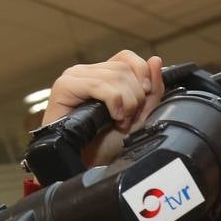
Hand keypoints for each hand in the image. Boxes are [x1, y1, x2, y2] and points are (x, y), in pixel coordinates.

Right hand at [42, 50, 164, 166]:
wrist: (88, 163)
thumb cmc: (109, 143)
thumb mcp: (141, 115)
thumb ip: (152, 90)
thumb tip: (155, 60)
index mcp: (103, 75)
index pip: (126, 58)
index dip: (142, 72)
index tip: (147, 94)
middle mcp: (87, 72)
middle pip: (123, 68)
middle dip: (135, 96)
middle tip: (129, 118)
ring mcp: (74, 77)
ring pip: (114, 76)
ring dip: (126, 102)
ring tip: (120, 121)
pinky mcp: (64, 86)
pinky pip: (98, 85)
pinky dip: (113, 102)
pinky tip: (113, 117)